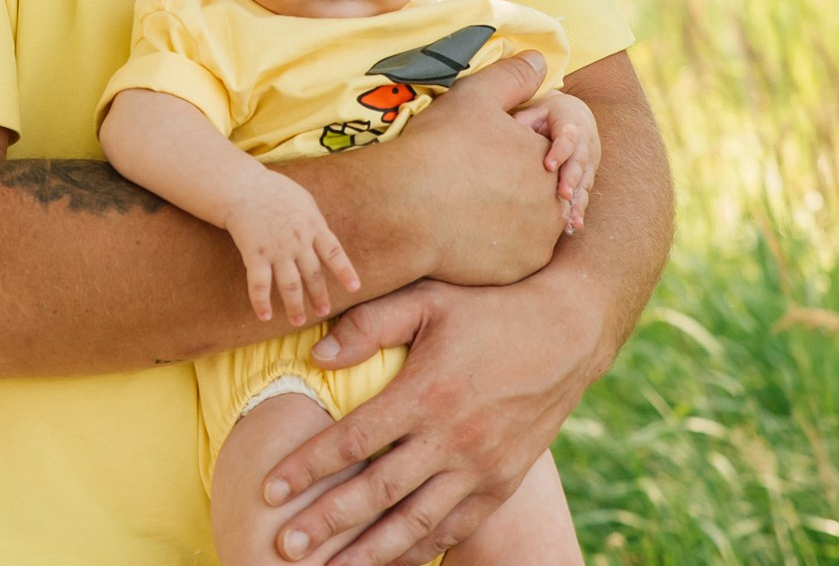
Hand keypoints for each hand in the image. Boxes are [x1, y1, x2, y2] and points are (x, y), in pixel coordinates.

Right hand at [223, 171, 362, 326]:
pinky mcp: (255, 255)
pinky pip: (259, 283)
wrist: (243, 187)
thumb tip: (326, 243)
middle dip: (319, 295)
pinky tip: (265, 316)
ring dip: (295, 305)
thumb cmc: (276, 192)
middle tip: (324, 312)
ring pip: (290, 284)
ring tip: (298, 321)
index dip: (344, 271)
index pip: (333, 252)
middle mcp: (297, 241)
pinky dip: (261, 301)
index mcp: (313, 226)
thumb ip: (316, 224)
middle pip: (313, 274)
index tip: (355, 288)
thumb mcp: (305, 202)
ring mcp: (276, 250)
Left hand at [263, 277, 602, 565]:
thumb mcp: (429, 299)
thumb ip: (369, 325)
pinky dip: (420, 550)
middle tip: (284, 546)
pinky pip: (455, 528)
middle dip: (326, 522)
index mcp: (426, 392)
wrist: (568, 332)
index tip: (270, 488)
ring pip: (416, 523)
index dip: (307, 466)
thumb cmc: (488, 308)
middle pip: (377, 492)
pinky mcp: (503, 483)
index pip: (354, 440)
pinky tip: (390, 563)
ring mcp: (481, 467)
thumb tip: (316, 355)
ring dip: (369, 552)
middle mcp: (452, 437)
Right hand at [377, 51, 563, 285]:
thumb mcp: (475, 97)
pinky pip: (517, 253)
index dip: (508, 149)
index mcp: (548, 158)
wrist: (404, 210)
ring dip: (511, 214)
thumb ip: (513, 76)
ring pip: (531, 222)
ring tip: (471, 205)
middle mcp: (554, 201)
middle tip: (472, 180)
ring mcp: (540, 239)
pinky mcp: (521, 268)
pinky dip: (501, 244)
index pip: (540, 151)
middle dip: (514, 183)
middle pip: (538, 188)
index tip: (477, 153)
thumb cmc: (438, 149)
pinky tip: (471, 231)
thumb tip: (540, 60)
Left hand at [513, 92, 600, 232]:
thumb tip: (505, 131)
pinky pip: (585, 195)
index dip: (558, 152)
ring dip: (578, 202)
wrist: (577, 116)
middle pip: (579, 164)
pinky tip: (573, 225)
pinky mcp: (587, 176)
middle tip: (562, 194)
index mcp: (571, 126)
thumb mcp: (537, 111)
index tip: (548, 165)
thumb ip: (524, 121)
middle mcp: (584, 146)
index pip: (567, 139)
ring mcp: (589, 163)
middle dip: (571, 179)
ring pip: (585, 183)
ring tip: (571, 219)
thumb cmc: (549, 115)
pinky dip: (579, 210)